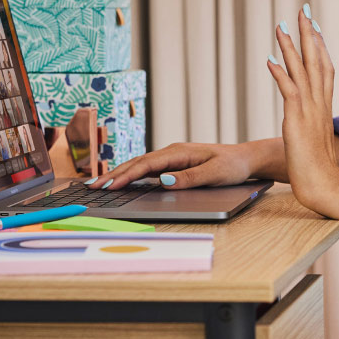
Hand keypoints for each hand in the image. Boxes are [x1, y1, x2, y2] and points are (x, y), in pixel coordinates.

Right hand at [86, 141, 252, 189]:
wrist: (245, 159)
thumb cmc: (232, 166)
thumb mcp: (214, 174)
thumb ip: (189, 178)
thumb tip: (163, 181)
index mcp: (179, 152)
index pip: (146, 164)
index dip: (126, 175)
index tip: (109, 186)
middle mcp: (172, 152)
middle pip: (138, 163)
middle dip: (114, 174)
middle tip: (92, 187)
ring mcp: (172, 157)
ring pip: (140, 165)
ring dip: (120, 174)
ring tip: (99, 185)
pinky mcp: (173, 164)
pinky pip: (148, 169)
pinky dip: (131, 175)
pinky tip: (120, 182)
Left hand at [267, 7, 338, 215]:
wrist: (325, 186)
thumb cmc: (320, 170)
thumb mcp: (316, 140)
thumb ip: (313, 125)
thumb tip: (305, 118)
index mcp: (325, 107)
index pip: (325, 68)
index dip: (320, 45)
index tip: (314, 26)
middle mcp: (320, 104)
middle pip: (316, 61)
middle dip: (309, 34)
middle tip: (303, 10)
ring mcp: (310, 111)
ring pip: (302, 70)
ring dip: (292, 46)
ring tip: (282, 25)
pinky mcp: (298, 121)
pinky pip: (289, 91)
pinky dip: (280, 74)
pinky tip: (271, 59)